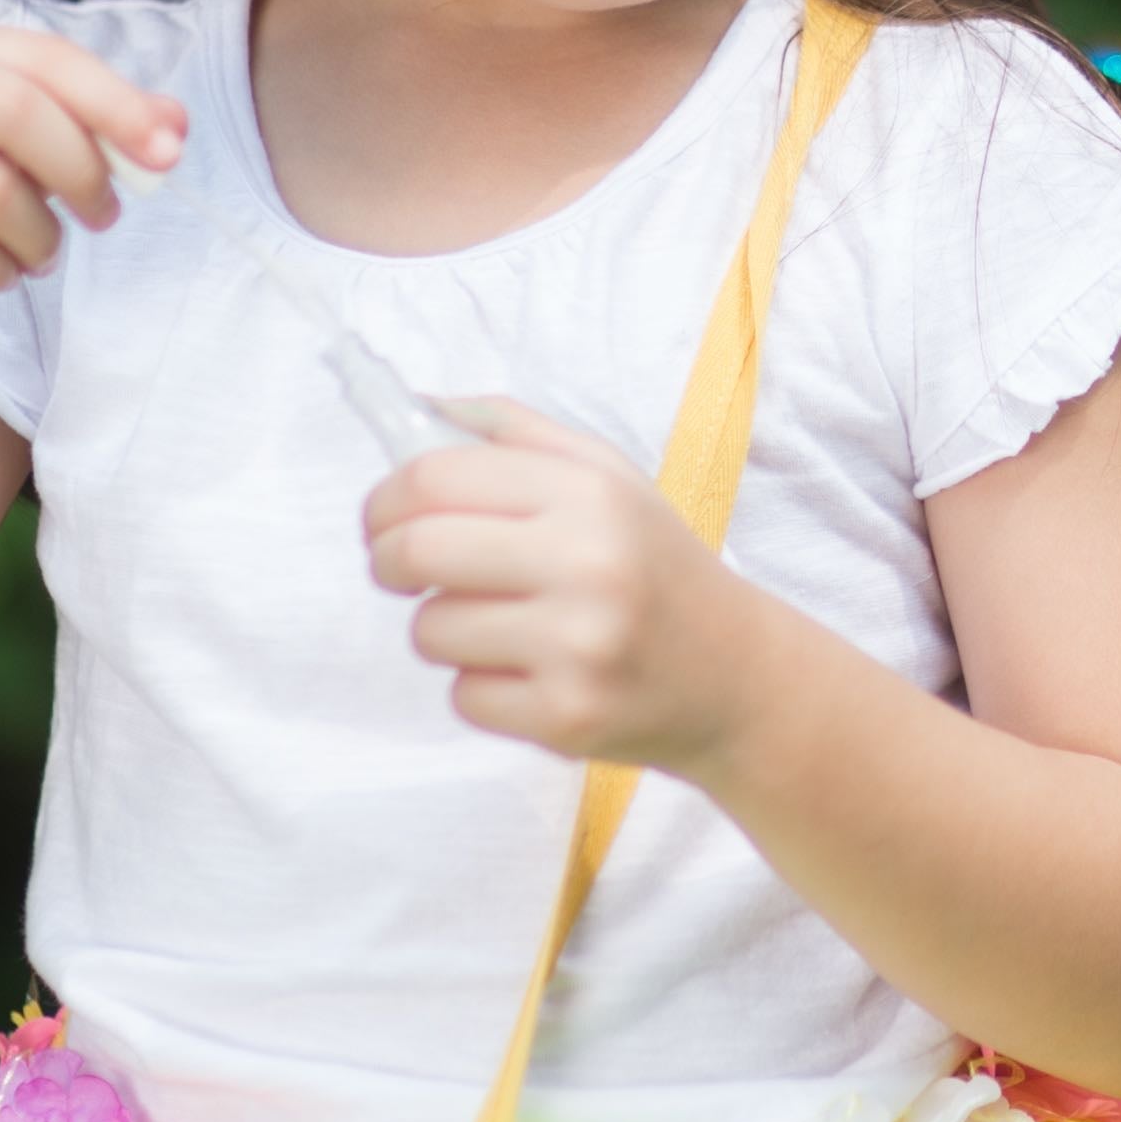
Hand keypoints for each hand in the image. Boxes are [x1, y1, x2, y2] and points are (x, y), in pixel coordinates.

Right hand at [0, 19, 184, 352]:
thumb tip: (174, 124)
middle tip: (105, 216)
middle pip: (15, 111)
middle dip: (81, 171)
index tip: (168, 154)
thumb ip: (87, 127)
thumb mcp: (10, 154)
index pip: (41, 57)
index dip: (115, 102)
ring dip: (39, 237)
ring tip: (38, 254)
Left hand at [361, 401, 772, 769]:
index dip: (385, 497)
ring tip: (500, 626)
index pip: (436, 477)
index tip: (383, 516)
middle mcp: (587, 564)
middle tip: (401, 569)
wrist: (737, 674)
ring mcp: (577, 647)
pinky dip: (481, 688)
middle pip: (418, 550)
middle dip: (388, 561)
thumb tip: (417, 405)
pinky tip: (532, 673)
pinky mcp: (566, 716)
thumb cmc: (655, 567)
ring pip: (430, 631)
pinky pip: (463, 697)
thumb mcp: (609, 477)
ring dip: (444, 630)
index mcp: (590, 494)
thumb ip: (515, 433)